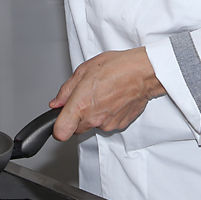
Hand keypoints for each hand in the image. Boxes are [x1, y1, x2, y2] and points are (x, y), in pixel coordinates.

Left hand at [49, 47, 165, 140]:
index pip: (61, 132)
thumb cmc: (117, 67)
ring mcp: (108, 124)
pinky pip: (108, 123)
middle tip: (85, 99)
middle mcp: (94, 118)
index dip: (58, 128)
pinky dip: (108, 114)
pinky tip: (113, 99)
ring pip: (93, 125)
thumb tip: (57, 102)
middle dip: (77, 118)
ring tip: (103, 95)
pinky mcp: (120, 125)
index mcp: (81, 105)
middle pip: (76, 129)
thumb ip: (66, 90)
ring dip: (94, 115)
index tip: (60, 121)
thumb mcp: (84, 71)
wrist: (143, 73)